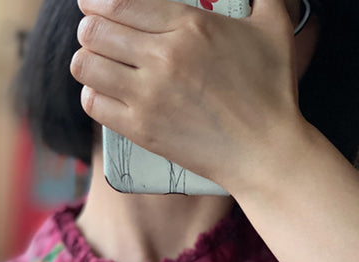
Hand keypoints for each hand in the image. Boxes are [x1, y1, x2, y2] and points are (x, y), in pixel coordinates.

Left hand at [70, 0, 305, 194]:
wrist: (263, 151)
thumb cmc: (271, 90)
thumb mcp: (273, 27)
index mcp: (190, 25)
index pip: (120, 4)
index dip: (97, 2)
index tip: (90, 5)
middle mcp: (163, 57)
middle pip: (96, 31)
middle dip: (90, 29)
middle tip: (94, 35)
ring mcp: (149, 95)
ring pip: (87, 65)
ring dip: (86, 60)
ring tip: (94, 63)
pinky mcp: (141, 129)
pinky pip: (94, 104)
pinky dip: (91, 95)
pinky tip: (101, 93)